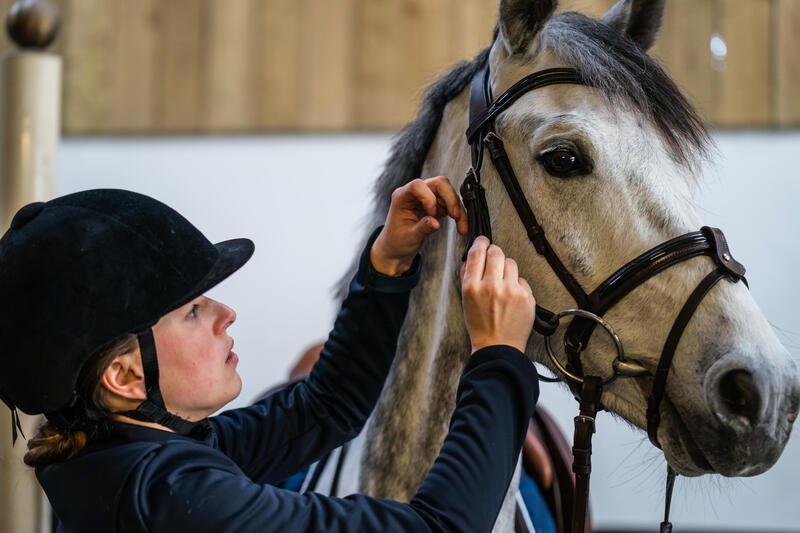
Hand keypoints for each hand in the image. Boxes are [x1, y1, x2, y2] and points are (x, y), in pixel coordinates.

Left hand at [370, 177, 467, 275]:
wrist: (398, 248)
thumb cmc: (397, 241)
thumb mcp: (408, 237)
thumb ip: (422, 228)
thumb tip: (435, 222)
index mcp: (402, 197)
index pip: (417, 185)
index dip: (428, 196)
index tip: (432, 213)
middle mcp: (415, 194)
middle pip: (439, 184)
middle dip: (450, 198)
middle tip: (455, 216)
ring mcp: (427, 198)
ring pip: (449, 194)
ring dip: (458, 209)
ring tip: (462, 227)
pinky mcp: (436, 205)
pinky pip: (452, 205)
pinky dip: (459, 215)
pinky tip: (462, 226)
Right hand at [460, 237, 535, 353]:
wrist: (498, 347)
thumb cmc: (481, 327)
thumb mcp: (465, 301)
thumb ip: (467, 277)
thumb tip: (472, 258)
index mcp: (472, 287)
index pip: (477, 252)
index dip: (480, 242)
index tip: (483, 241)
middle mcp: (491, 286)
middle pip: (496, 252)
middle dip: (494, 252)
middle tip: (494, 258)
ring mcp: (511, 291)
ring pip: (511, 262)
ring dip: (506, 268)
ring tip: (503, 282)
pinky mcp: (526, 296)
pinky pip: (522, 279)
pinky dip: (517, 285)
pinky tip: (511, 297)